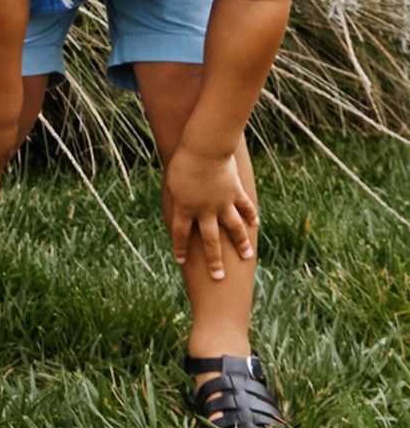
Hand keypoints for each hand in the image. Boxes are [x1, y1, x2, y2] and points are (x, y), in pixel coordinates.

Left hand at [164, 145, 257, 280]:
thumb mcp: (172, 181)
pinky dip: (250, 215)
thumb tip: (176, 205)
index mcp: (185, 208)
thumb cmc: (182, 161)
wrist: (203, 149)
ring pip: (234, 229)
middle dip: (214, 260)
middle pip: (210, 241)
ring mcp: (222, 203)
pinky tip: (255, 224)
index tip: (180, 261)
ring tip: (248, 256)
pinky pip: (245, 206)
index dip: (180, 248)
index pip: (180, 234)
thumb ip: (176, 196)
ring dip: (241, 244)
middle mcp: (205, 210)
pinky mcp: (235, 192)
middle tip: (218, 277)